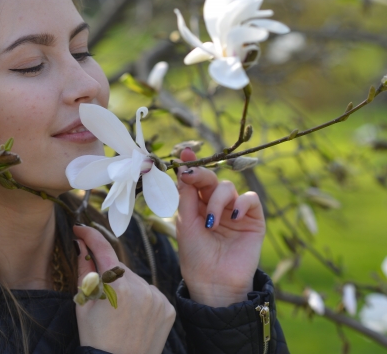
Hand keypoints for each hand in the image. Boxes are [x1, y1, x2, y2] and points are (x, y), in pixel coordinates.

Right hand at [73, 225, 175, 353]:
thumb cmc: (96, 339)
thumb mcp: (83, 305)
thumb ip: (85, 271)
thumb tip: (82, 246)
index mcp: (116, 287)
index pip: (103, 249)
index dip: (90, 236)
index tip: (81, 229)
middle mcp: (141, 288)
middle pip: (120, 267)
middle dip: (109, 273)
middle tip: (101, 295)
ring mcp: (157, 298)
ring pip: (136, 280)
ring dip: (126, 286)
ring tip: (119, 312)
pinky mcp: (168, 308)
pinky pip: (151, 293)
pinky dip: (142, 298)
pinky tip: (134, 317)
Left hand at [175, 148, 265, 306]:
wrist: (214, 282)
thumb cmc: (195, 255)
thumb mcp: (185, 222)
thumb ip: (186, 195)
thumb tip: (184, 169)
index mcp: (196, 205)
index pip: (194, 180)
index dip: (191, 166)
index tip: (184, 153)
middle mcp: (216, 205)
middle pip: (211, 179)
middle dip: (201, 175)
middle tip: (191, 177)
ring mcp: (235, 212)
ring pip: (228, 187)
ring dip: (216, 200)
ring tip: (211, 221)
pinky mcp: (253, 220)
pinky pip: (250, 199)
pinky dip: (241, 203)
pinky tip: (233, 215)